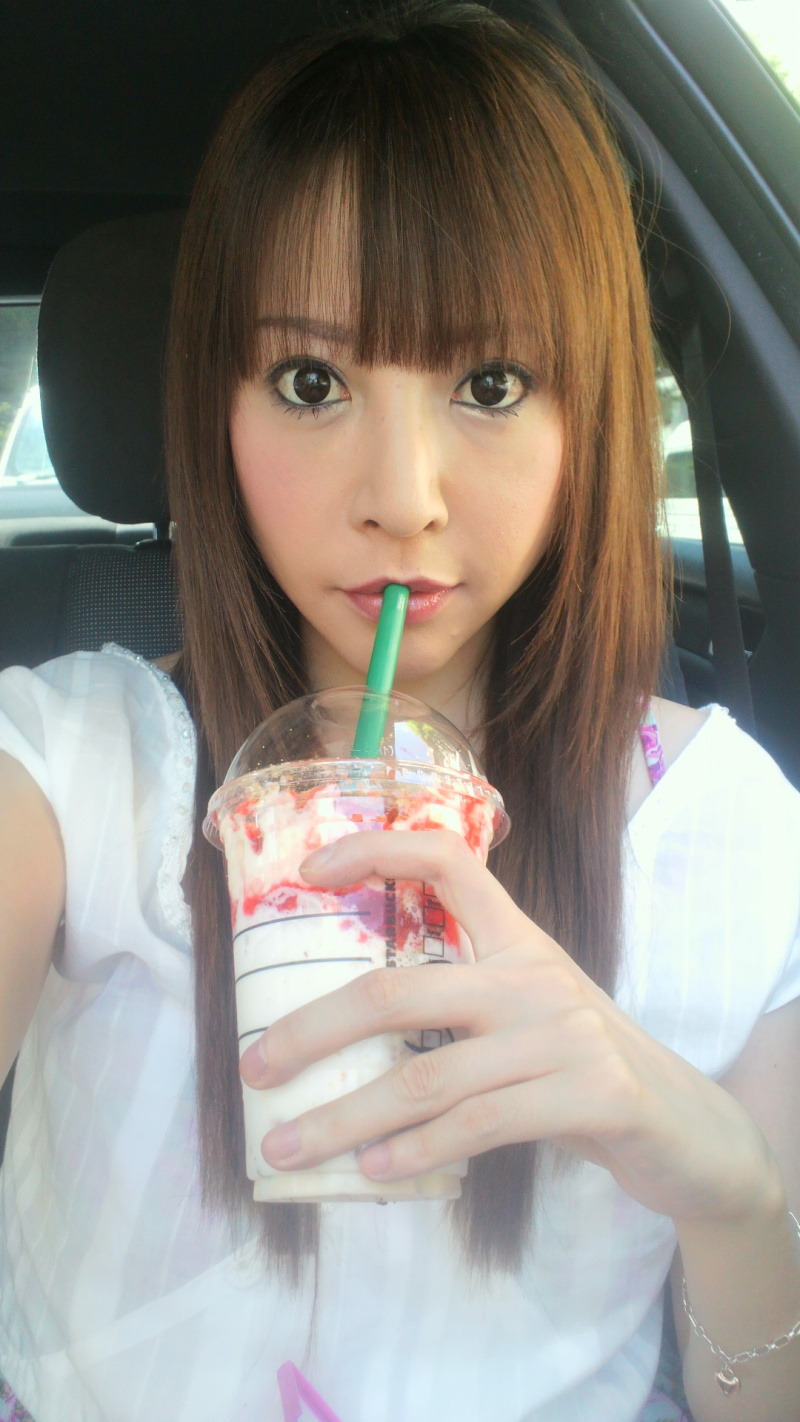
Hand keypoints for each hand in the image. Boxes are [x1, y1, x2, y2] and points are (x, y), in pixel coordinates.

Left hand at [239, 829, 777, 1223]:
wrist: (684, 1125)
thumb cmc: (576, 1063)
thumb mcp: (522, 1011)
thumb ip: (453, 1006)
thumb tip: (331, 1032)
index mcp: (515, 938)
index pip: (448, 859)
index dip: (376, 850)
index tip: (308, 870)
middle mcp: (534, 975)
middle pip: (397, 990)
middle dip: (312, 1031)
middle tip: (253, 1068)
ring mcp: (563, 1033)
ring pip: (425, 1078)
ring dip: (344, 1118)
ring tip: (288, 1147)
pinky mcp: (590, 1093)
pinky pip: (478, 1125)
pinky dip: (416, 1150)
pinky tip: (374, 1170)